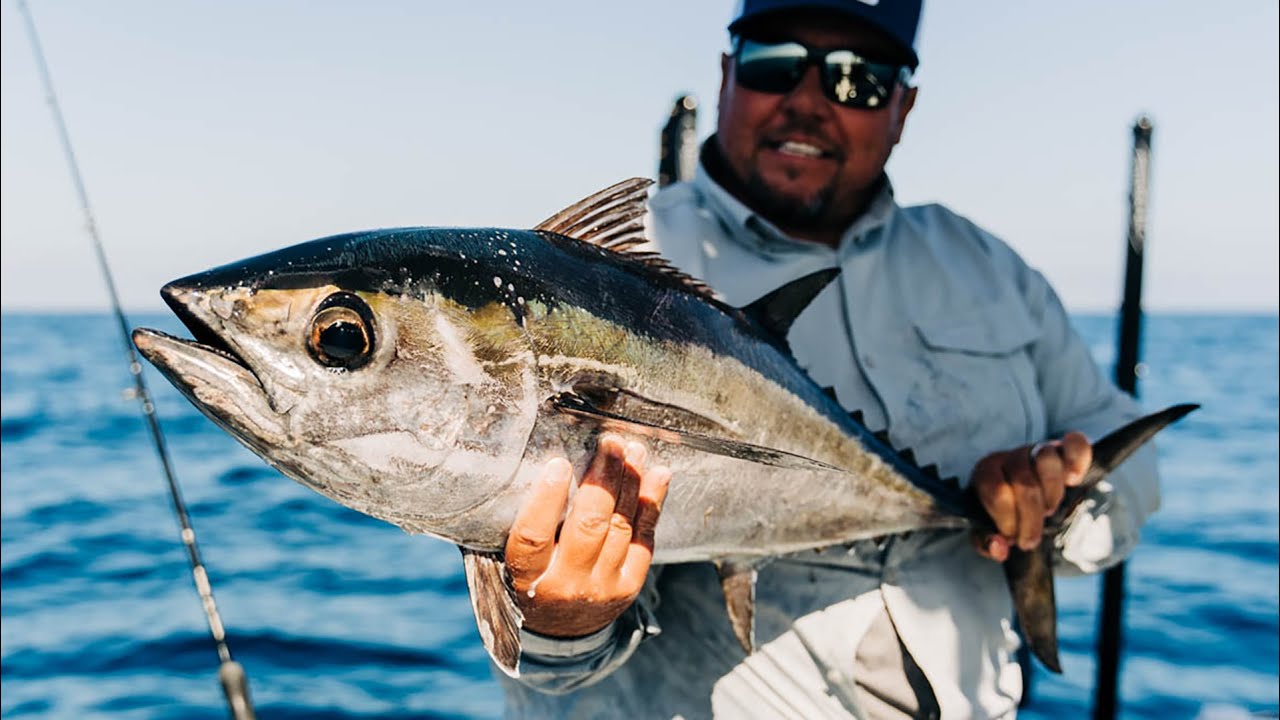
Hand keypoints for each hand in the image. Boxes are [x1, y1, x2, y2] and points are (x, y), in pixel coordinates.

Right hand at [505, 433, 670, 636]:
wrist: (559, 630)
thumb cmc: (529, 578)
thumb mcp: (509, 558)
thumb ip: (518, 521)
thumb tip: (533, 464)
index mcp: (527, 575)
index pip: (533, 536)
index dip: (545, 499)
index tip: (558, 464)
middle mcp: (566, 583)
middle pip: (589, 525)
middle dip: (603, 479)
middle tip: (610, 443)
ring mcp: (602, 586)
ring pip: (621, 526)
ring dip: (630, 482)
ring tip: (633, 451)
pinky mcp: (629, 585)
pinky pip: (645, 538)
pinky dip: (652, 503)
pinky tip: (657, 475)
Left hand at [970, 432, 1091, 561]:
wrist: (1021, 495)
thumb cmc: (1003, 513)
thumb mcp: (988, 530)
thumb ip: (987, 542)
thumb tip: (1000, 548)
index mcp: (986, 472)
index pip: (997, 493)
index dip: (1008, 521)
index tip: (1013, 539)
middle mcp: (1011, 457)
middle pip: (1025, 482)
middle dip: (1032, 518)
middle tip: (1031, 537)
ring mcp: (1037, 449)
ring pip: (1047, 461)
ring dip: (1052, 494)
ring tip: (1048, 510)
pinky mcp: (1063, 448)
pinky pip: (1075, 443)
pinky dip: (1078, 460)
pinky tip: (1074, 481)